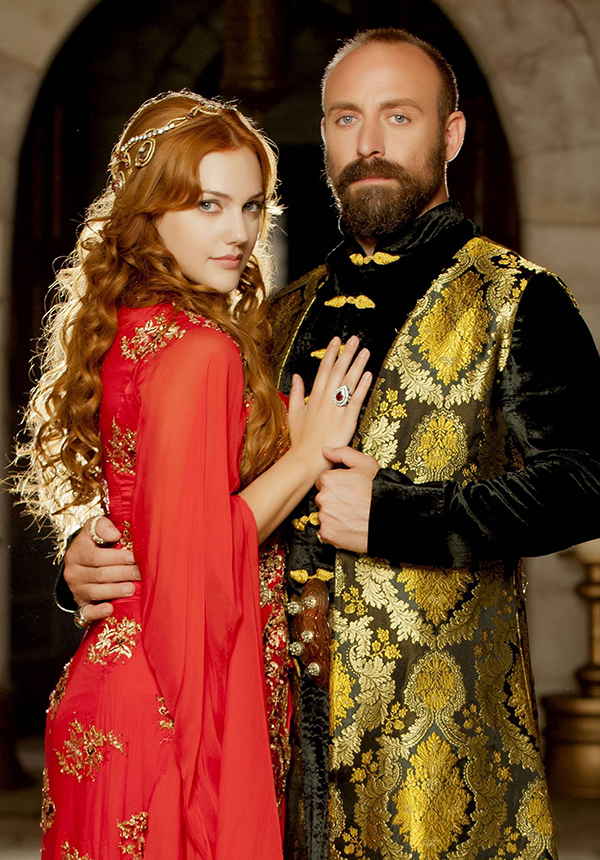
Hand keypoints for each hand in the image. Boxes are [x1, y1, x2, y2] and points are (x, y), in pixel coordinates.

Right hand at [65, 516, 140, 623]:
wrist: (82, 561)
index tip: (134, 557)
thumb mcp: (94, 528)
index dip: (116, 557)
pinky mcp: (81, 604)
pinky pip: (86, 612)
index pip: (96, 557)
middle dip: (122, 574)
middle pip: (99, 575)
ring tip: (132, 589)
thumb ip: (102, 526)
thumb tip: (114, 534)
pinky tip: (110, 609)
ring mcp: (76, 590)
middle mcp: (73, 572)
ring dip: (115, 591)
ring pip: (95, 592)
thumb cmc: (95, 542)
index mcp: (76, 552)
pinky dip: (97, 612)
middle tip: (140, 574)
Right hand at [287, 336, 371, 474]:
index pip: (324, 369)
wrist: (306, 459)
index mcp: (313, 397)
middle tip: (354, 339)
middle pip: (338, 371)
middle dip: (346, 353)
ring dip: (357, 365)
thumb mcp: (294, 413)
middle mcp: (325, 399)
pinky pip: (356, 401)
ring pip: (348, 382)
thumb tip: (296, 376)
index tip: (337, 340)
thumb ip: (296, 393)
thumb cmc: (301, 439)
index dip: (331, 353)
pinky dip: (362, 387)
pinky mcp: (347, 421)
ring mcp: (336, 410)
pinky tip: (368, 375)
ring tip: (365, 351)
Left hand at [315, 447, 379, 552]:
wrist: (388, 520)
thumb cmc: (379, 493)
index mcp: (329, 480)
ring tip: (352, 515)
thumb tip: (326, 451)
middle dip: (334, 500)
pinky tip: (349, 526)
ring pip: (324, 514)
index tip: (348, 490)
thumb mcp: (366, 465)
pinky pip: (326, 530)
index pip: (323, 481)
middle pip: (322, 497)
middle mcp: (323, 498)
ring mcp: (324, 516)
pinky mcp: (327, 533)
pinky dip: (336, 530)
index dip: (337, 485)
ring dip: (334, 515)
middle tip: (351, 503)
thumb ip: (344, 454)